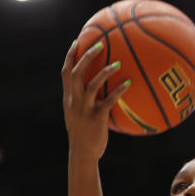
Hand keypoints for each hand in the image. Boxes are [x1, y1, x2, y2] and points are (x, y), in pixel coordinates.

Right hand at [61, 39, 130, 161]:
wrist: (82, 153)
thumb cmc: (84, 134)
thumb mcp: (79, 115)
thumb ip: (84, 100)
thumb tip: (98, 89)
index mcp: (69, 98)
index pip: (66, 72)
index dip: (71, 56)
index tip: (77, 41)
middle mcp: (74, 101)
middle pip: (76, 73)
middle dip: (86, 56)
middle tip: (100, 44)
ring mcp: (84, 109)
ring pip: (91, 85)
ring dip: (104, 72)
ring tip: (117, 63)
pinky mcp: (96, 118)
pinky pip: (108, 101)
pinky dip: (118, 91)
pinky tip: (128, 84)